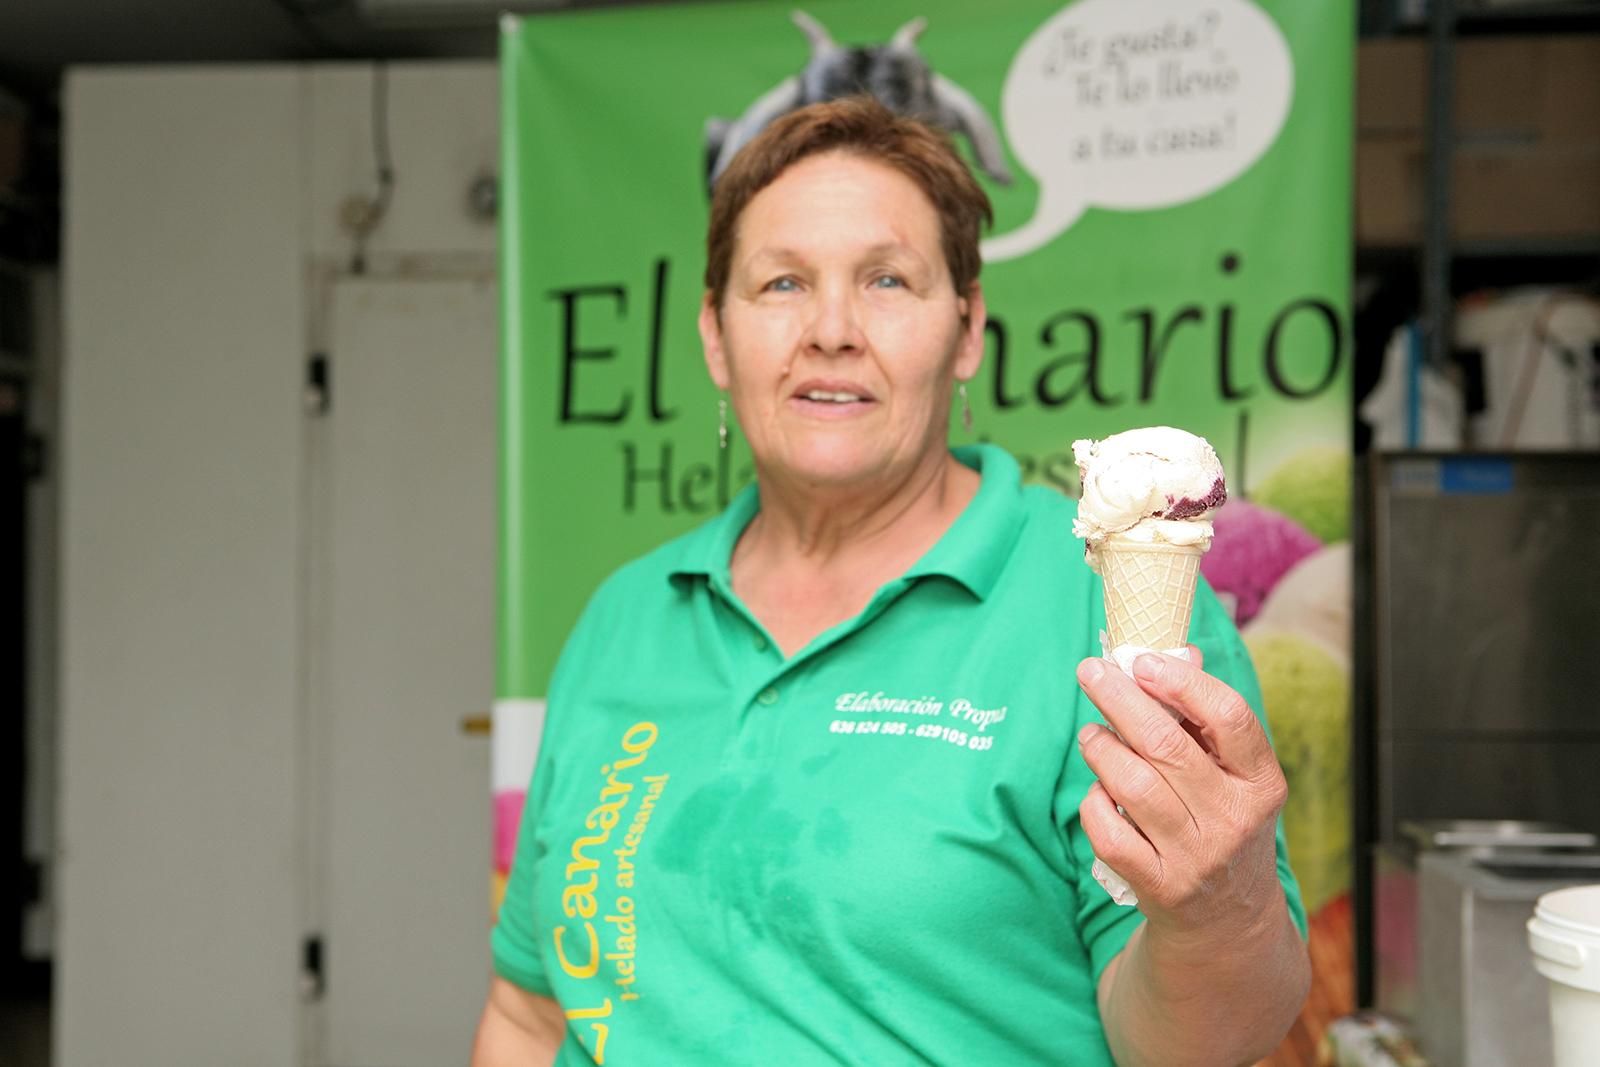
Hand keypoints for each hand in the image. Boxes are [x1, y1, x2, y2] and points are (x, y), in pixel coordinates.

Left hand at [1075, 648, 1288, 938]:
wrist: (1228, 921)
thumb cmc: (1224, 823)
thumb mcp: (1235, 776)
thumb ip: (1206, 717)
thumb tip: (1175, 653)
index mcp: (1262, 782)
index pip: (1229, 717)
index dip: (1182, 681)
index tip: (1142, 661)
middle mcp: (1234, 819)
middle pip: (1166, 745)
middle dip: (1120, 699)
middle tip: (1090, 672)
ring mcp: (1197, 856)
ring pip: (1131, 785)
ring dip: (1101, 749)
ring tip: (1091, 734)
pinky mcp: (1159, 886)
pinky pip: (1109, 833)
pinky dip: (1093, 803)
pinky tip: (1098, 789)